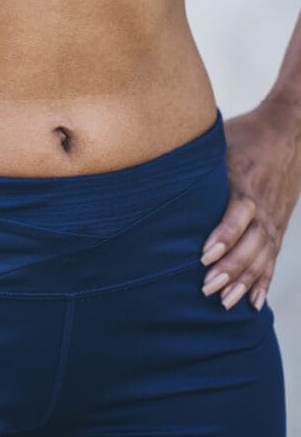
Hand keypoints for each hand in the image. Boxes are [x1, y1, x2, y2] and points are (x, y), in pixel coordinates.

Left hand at [200, 96, 300, 309]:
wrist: (287, 133)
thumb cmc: (243, 136)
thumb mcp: (217, 142)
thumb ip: (192, 156)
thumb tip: (149, 158)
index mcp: (245, 183)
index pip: (239, 214)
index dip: (224, 235)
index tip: (203, 254)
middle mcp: (263, 205)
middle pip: (251, 242)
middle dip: (230, 267)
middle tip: (206, 286)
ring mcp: (273, 219)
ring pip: (262, 255)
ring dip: (244, 280)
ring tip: (224, 301)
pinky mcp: (278, 227)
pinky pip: (273, 258)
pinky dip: (263, 281)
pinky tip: (254, 303)